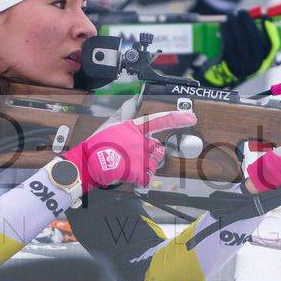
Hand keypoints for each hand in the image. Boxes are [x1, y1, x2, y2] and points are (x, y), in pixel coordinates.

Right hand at [63, 109, 196, 190]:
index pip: (160, 120)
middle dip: (154, 155)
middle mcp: (140, 141)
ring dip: (147, 168)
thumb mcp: (111, 123)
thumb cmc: (98, 144)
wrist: (89, 162)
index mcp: (135, 127)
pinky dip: (140, 181)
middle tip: (139, 158)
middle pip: (160, 149)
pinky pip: (147, 179)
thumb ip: (125, 112)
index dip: (178, 118)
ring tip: (131, 167)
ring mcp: (140, 157)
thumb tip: (134, 99)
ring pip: (155, 165)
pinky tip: (130, 176)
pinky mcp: (137, 171)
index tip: (192, 117)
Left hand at [200, 10, 279, 87]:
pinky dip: (225, 31)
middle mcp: (255, 64)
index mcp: (264, 60)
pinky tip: (223, 24)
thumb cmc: (241, 57)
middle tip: (241, 11)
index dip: (270, 30)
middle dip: (247, 21)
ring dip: (234, 23)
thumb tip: (259, 14)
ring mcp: (242, 65)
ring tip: (230, 15)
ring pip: (240, 39)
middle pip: (254, 38)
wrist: (226, 74)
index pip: (271, 45)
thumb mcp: (253, 52)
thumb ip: (257, 37)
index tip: (265, 15)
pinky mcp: (229, 63)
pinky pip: (228, 43)